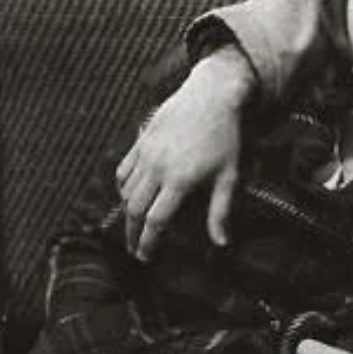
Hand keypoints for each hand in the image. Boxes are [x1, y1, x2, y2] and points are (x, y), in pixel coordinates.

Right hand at [116, 45, 254, 259]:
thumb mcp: (229, 175)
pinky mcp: (141, 139)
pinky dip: (123, 186)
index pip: (155, 221)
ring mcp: (146, 152)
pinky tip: (129, 196)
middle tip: (134, 249)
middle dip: (132, 233)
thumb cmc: (226, 137)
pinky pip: (124, 169)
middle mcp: (157, 168)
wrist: (212, 95)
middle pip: (134, 210)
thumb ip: (221, 211)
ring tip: (133, 226)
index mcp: (179, 180)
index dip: (148, 243)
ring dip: (127, 212)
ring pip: (126, 190)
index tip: (145, 257)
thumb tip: (221, 243)